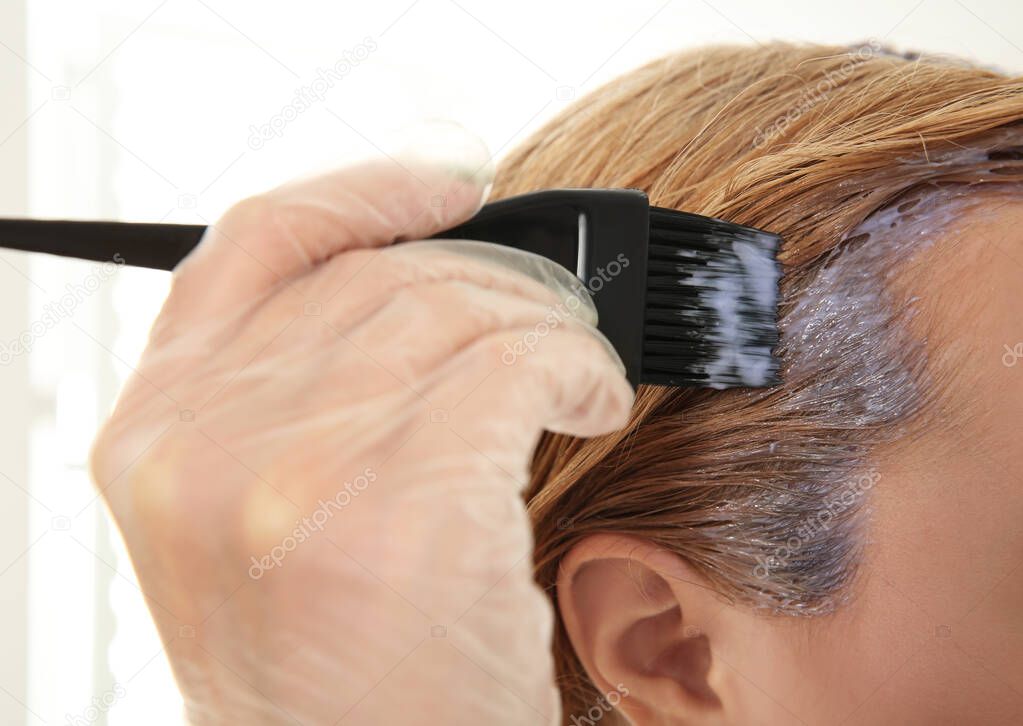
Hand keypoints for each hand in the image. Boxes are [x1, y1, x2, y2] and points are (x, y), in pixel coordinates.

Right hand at [90, 152, 632, 724]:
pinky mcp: (404, 510)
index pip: (254, 243)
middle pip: (379, 275)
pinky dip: (578, 366)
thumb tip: (411, 290)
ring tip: (578, 372)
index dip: (362, 191)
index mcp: (155, 435)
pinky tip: (593, 402)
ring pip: (457, 310)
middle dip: (493, 283)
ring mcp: (295, 474)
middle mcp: (205, 444)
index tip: (451, 182)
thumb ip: (295, 401)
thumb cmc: (332, 676)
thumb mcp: (257, 526)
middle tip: (552, 319)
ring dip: (545, 327)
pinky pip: (519, 364)